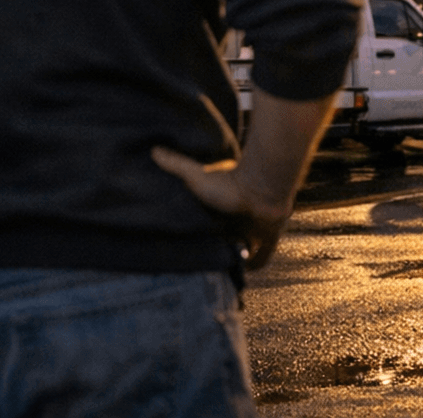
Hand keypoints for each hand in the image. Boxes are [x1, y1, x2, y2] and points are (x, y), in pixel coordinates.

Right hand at [151, 146, 289, 268]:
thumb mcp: (196, 176)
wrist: (262, 187)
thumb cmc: (229, 182)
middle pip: (226, 237)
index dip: (204, 231)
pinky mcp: (269, 237)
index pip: (211, 223)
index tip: (192, 241)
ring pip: (243, 248)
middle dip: (218, 246)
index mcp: (222, 206)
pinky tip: (245, 272)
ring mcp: (254, 228)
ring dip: (235, 256)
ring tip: (221, 272)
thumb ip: (177, 164)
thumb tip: (153, 150)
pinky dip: (256, 264)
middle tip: (204, 262)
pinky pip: (263, 256)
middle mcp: (238, 218)